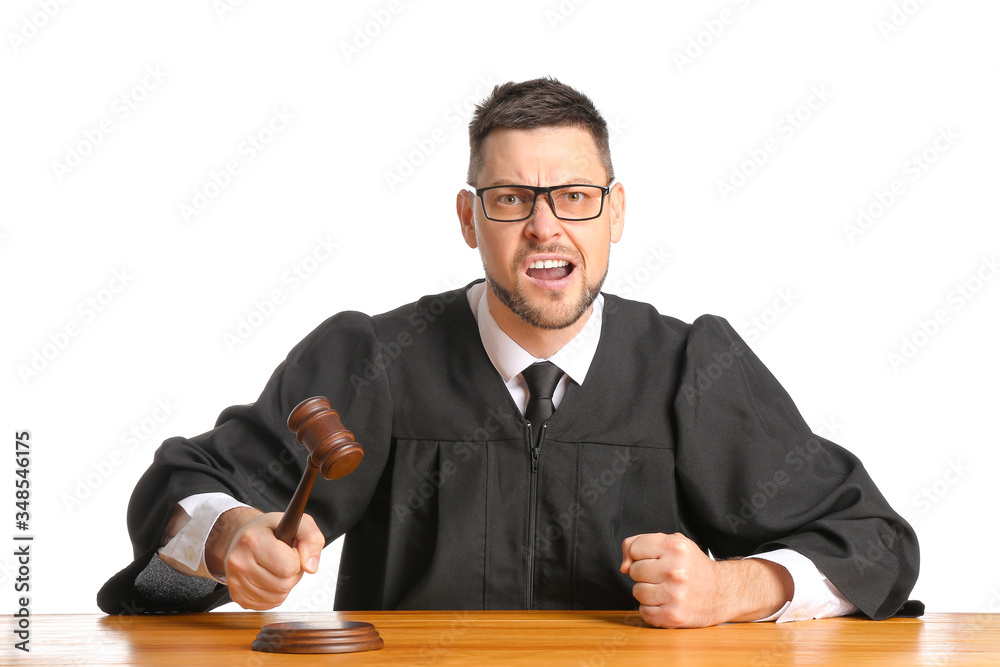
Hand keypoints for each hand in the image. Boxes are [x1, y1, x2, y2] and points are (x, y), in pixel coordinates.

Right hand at [207, 508, 323, 609]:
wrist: (244, 537)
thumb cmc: (271, 530)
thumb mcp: (298, 524)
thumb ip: (312, 540)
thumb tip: (310, 567)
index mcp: (252, 539)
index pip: (289, 566)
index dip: (297, 559)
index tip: (290, 549)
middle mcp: (239, 561)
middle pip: (284, 585)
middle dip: (293, 574)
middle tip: (285, 560)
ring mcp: (234, 580)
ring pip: (277, 597)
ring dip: (285, 585)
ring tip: (277, 568)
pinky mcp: (236, 595)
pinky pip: (268, 605)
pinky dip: (274, 594)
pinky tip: (269, 578)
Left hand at [620, 532, 790, 627]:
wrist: (722, 592)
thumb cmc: (692, 566)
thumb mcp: (672, 543)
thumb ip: (640, 544)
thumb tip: (623, 566)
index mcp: (675, 547)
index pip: (634, 548)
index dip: (638, 554)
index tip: (651, 559)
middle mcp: (675, 570)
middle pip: (634, 571)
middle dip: (644, 573)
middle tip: (661, 575)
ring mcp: (674, 594)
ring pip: (637, 592)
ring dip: (646, 592)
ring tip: (664, 589)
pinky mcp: (673, 615)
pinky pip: (644, 612)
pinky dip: (651, 609)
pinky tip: (665, 603)